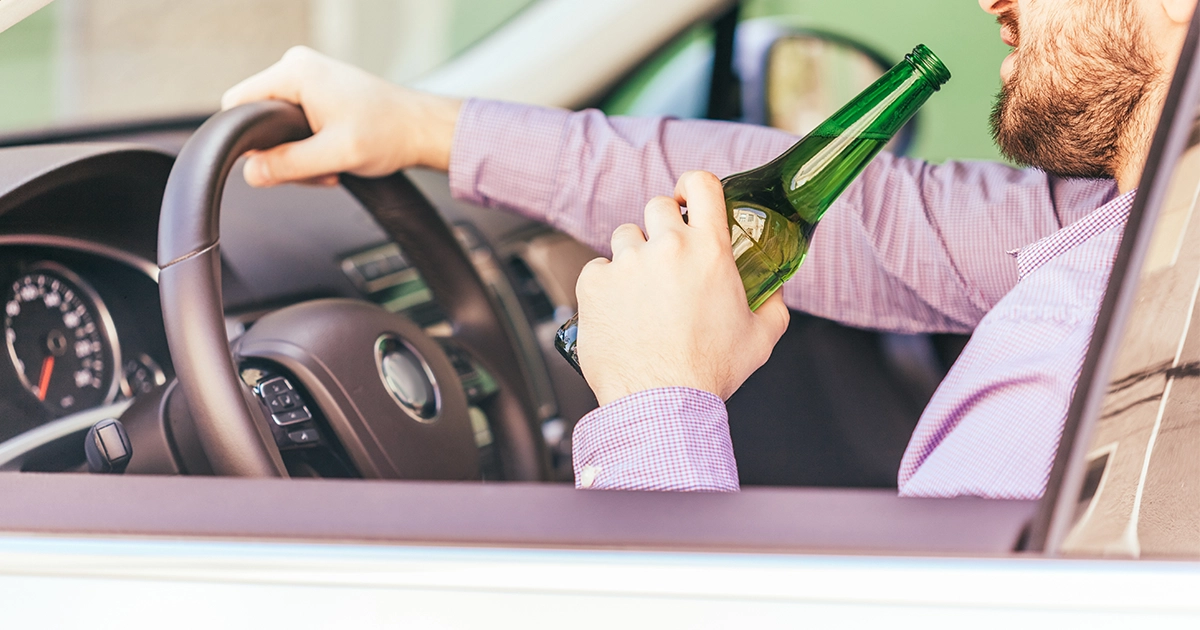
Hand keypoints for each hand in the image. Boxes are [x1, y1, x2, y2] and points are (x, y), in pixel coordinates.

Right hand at [221, 46, 462, 186]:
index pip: (237, 103)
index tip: (276, 163)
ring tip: (332, 165)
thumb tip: (250, 173)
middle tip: (317, 169)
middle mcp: (298, 67)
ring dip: (301, 155)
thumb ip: (288, 165)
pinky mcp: (320, 92)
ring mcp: (309, 78)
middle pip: (259, 119)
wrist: (422, 129)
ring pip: (278, 127)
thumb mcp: (334, 156)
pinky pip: (296, 124)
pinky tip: (334, 158)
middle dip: (283, 153)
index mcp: (295, 72)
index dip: (248, 140)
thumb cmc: (390, 133)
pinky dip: (311, 147)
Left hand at [575, 171, 789, 405]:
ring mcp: (626, 263)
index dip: (693, 185)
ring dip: (634, 256)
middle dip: (663, 227)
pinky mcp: (594, 284)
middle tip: (667, 259)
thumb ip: (774, 304)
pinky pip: (598, 268)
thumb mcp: (761, 338)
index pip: (701, 185)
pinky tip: (620, 311)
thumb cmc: (709, 373)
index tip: (689, 197)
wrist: (660, 404)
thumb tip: (776, 289)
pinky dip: (606, 285)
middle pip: (658, 206)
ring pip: (625, 236)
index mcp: (709, 251)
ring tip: (642, 294)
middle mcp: (666, 247)